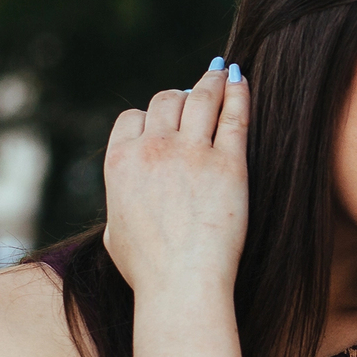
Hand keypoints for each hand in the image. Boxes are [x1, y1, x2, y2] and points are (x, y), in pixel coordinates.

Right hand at [102, 62, 249, 295]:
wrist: (182, 284)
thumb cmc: (149, 271)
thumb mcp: (115, 234)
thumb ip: (118, 204)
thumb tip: (122, 200)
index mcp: (119, 163)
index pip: (133, 117)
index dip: (150, 115)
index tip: (164, 117)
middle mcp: (153, 149)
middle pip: (166, 100)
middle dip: (180, 96)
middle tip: (195, 95)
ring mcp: (192, 153)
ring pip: (200, 99)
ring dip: (210, 81)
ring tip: (221, 72)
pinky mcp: (229, 163)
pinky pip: (234, 116)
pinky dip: (237, 93)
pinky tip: (241, 80)